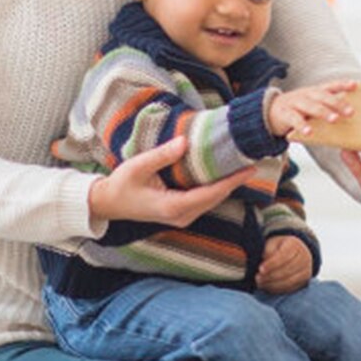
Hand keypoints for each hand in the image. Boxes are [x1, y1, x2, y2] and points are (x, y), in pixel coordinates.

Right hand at [89, 136, 253, 227]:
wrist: (107, 204)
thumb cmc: (121, 184)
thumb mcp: (138, 166)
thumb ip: (162, 155)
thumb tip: (185, 142)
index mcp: (172, 207)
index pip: (210, 194)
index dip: (231, 182)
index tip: (249, 170)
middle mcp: (181, 216)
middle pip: (215, 198)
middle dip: (235, 182)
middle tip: (253, 162)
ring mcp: (181, 217)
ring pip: (212, 201)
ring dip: (228, 185)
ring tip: (244, 166)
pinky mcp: (180, 213)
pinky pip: (204, 201)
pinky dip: (216, 188)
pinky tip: (224, 174)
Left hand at [256, 235, 313, 293]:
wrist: (292, 253)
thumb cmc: (278, 248)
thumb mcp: (271, 244)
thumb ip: (268, 251)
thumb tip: (264, 263)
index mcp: (295, 245)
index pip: (284, 255)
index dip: (272, 264)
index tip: (260, 269)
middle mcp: (304, 257)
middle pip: (287, 270)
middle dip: (270, 276)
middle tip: (257, 278)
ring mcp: (306, 270)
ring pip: (289, 281)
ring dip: (273, 284)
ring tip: (260, 283)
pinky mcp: (304, 281)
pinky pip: (291, 288)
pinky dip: (278, 289)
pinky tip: (267, 287)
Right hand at [266, 80, 356, 138]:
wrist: (270, 111)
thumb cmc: (298, 110)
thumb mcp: (312, 106)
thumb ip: (327, 109)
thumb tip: (351, 118)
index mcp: (315, 92)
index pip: (331, 86)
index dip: (343, 85)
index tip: (355, 85)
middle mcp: (306, 95)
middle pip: (323, 96)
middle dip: (337, 103)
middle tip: (351, 112)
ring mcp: (295, 103)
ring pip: (310, 106)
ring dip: (323, 112)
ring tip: (334, 119)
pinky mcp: (285, 114)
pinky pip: (294, 119)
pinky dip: (302, 126)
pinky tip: (309, 132)